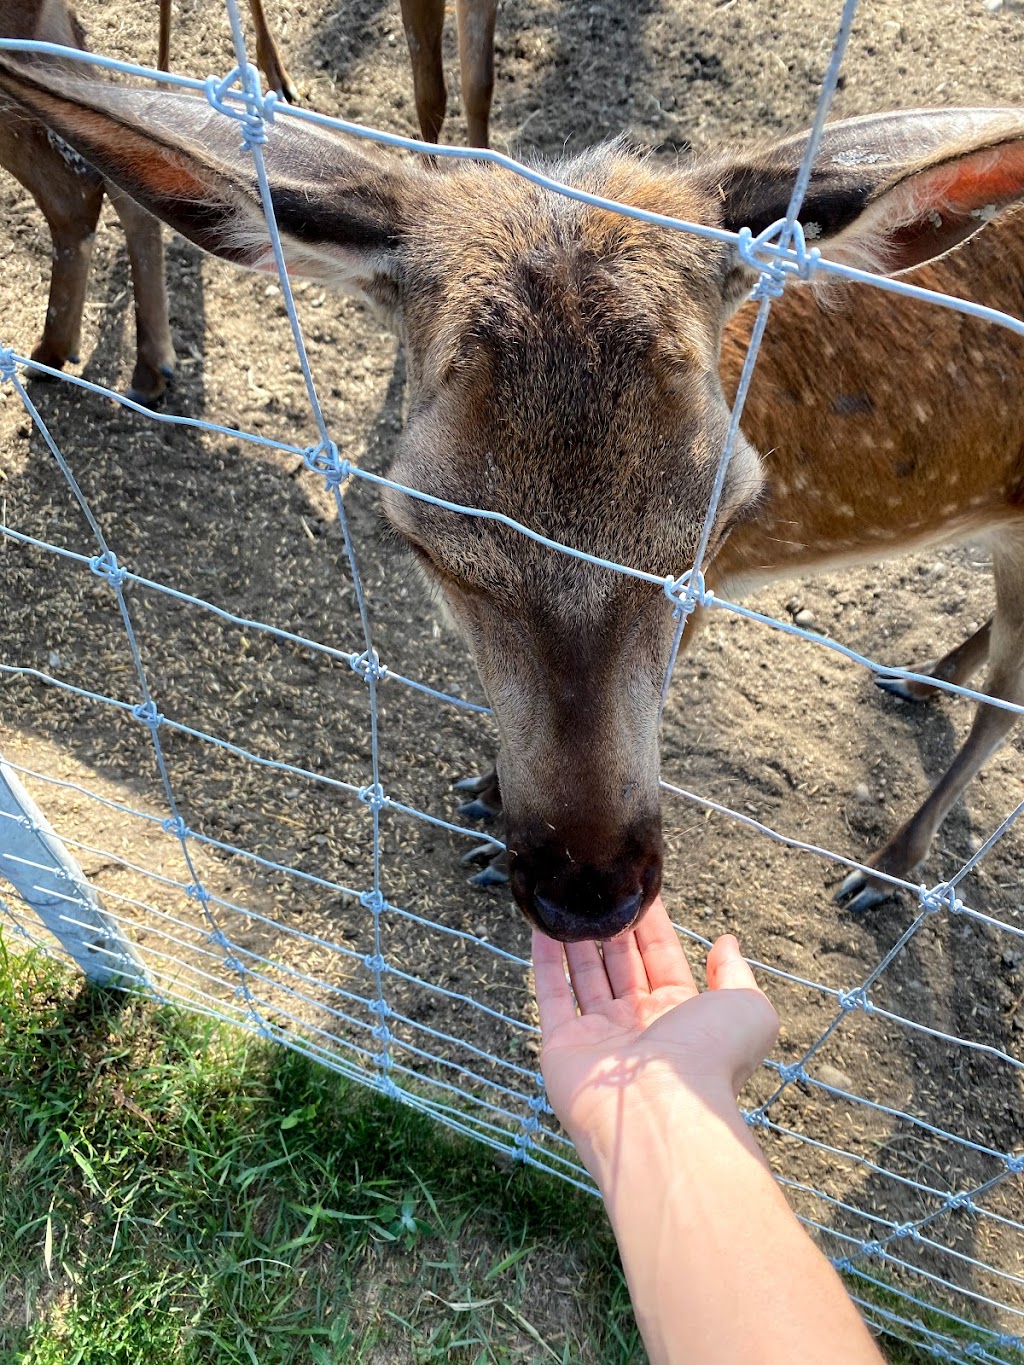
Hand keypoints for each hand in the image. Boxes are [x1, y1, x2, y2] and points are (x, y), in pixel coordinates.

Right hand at [532, 896, 777, 1167]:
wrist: (663, 1112)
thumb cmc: (710, 1059)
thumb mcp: (747, 1007)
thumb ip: (736, 972)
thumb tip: (726, 942)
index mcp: (682, 1015)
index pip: (662, 958)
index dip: (652, 924)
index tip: (641, 888)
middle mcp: (640, 1026)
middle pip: (622, 965)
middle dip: (614, 927)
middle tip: (602, 888)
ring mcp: (599, 1036)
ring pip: (585, 976)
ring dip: (578, 938)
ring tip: (570, 898)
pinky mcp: (562, 1046)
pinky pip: (551, 996)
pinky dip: (544, 962)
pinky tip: (542, 928)